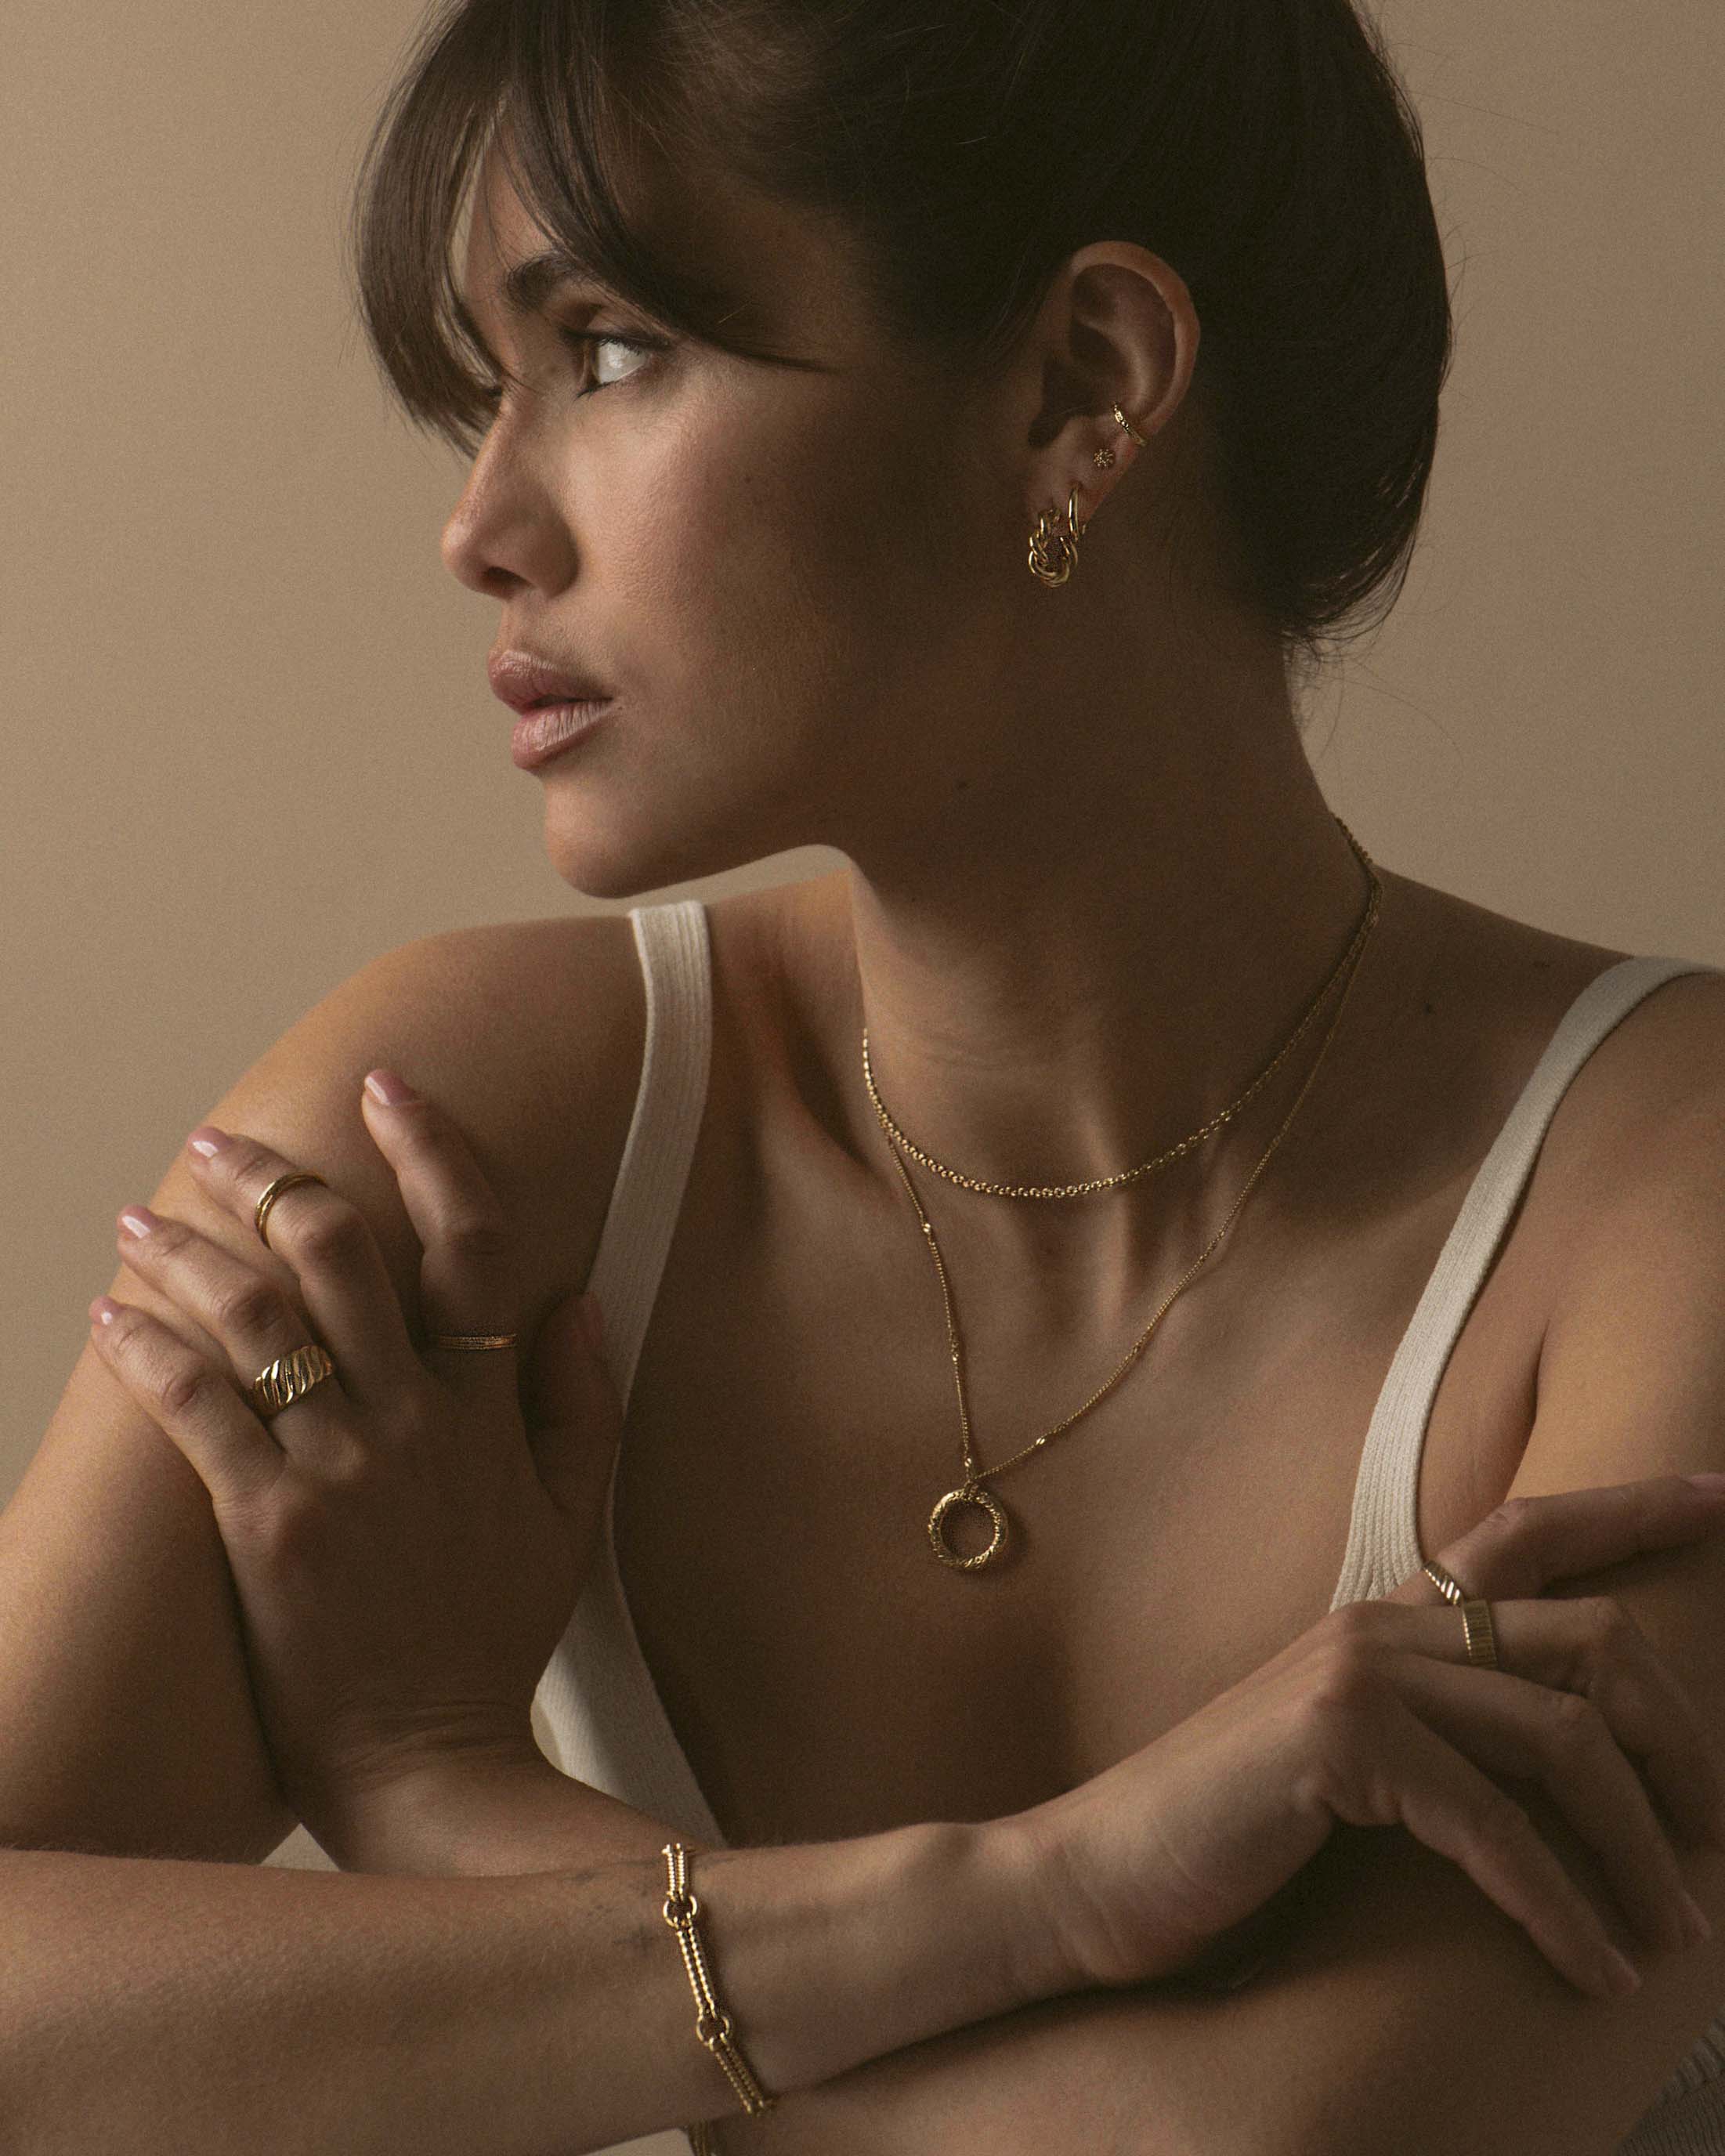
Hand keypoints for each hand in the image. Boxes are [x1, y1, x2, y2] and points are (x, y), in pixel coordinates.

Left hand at [88, 1073, 623, 1862]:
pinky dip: (148, 1352)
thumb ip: (584, 1401)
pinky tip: (110, 1317)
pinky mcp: (265, 1526)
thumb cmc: (495, 1636)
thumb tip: (576, 1297)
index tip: (387, 1089)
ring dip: (189, 1250)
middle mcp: (412, 1419)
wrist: (432, 1763)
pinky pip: (196, 1412)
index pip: (473, 1242)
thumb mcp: (575, 1517)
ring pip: (255, 1317)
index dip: (432, 1150)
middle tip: (220, 1142)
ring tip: (142, 1215)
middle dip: (273, 1176)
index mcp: (486, 1408)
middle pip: (341, 1253)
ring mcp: (337, 1469)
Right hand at [1013, 1475, 1724, 2003]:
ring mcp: (1359, 1672)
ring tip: (1672, 1934)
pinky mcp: (1337, 1741)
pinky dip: (1562, 1907)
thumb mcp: (1348, 1765)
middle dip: (1681, 1742)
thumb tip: (1563, 1765)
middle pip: (1589, 1641)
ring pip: (1563, 1737)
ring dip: (1638, 1849)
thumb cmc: (1227, 1839)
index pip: (1526, 1534)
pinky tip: (1592, 1968)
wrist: (1091, 1875)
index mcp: (1386, 1616)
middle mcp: (1381, 1621)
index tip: (1719, 1497)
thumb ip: (1435, 1734)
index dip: (1630, 1507)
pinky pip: (1496, 1825)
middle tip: (1717, 1837)